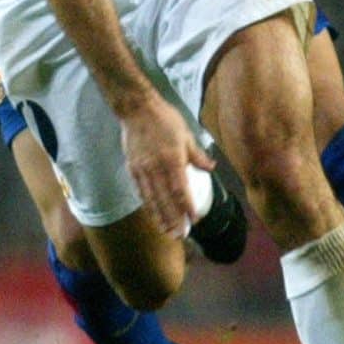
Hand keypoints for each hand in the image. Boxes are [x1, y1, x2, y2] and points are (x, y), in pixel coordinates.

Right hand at [119, 98, 214, 238]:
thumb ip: (197, 155)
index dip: (187, 207)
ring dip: (160, 217)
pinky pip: (141, 191)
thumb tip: (211, 168)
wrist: (137, 109)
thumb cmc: (165, 119)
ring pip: (152, 199)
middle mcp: (156, 168)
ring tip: (167, 230)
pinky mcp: (132, 168)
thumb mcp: (186, 134)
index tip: (194, 220)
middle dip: (173, 219)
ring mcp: (143, 169)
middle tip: (180, 234)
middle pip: (165, 200)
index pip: (181, 190)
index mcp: (172, 159)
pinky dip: (147, 205)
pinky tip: (152, 214)